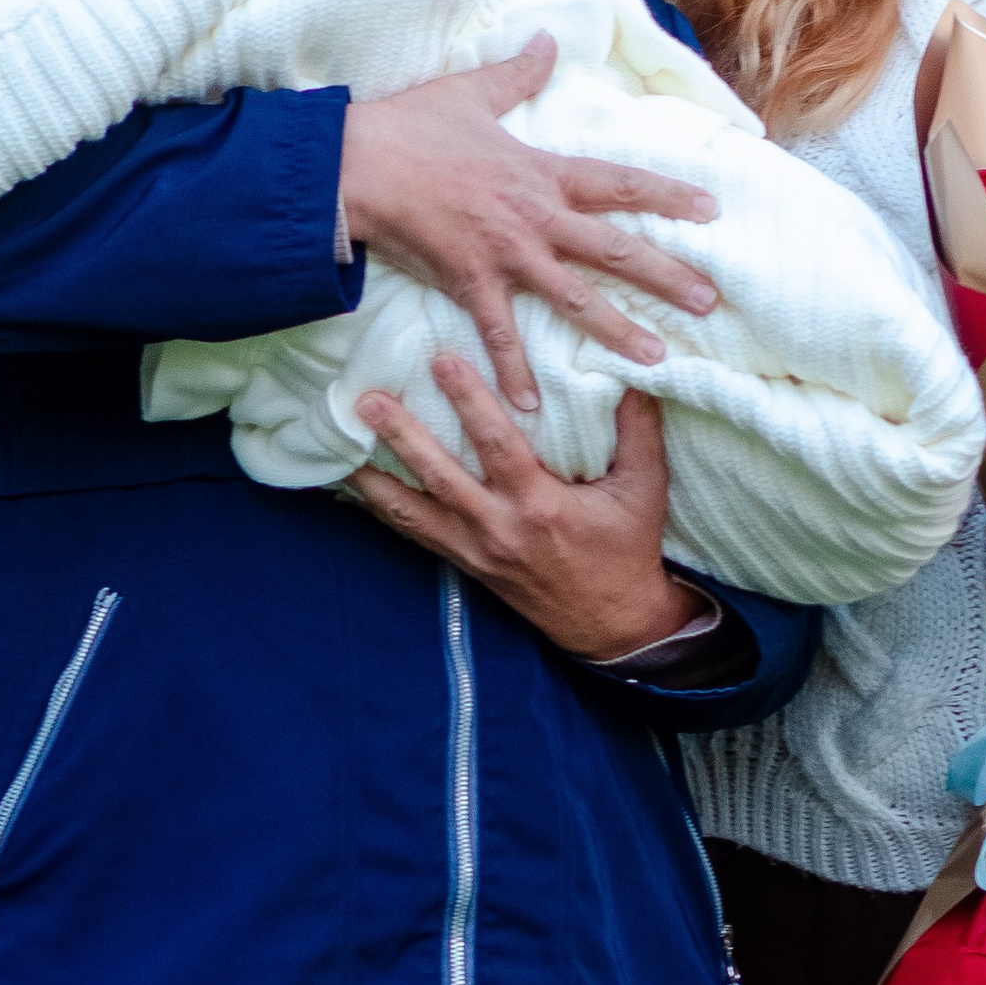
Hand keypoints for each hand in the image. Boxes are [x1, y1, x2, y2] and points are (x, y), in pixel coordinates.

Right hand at [336, 35, 719, 413]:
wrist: (358, 165)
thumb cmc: (410, 126)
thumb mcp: (470, 91)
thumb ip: (518, 71)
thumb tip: (548, 39)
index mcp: (541, 173)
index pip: (618, 183)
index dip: (667, 194)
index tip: (710, 209)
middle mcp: (535, 217)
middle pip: (614, 249)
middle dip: (666, 274)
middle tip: (709, 301)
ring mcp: (505, 254)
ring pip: (575, 298)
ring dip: (617, 330)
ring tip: (656, 357)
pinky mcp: (469, 281)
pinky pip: (498, 334)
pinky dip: (513, 371)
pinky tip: (531, 406)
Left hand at [350, 363, 700, 658]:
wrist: (611, 623)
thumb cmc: (627, 550)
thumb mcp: (644, 489)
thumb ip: (638, 430)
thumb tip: (637, 371)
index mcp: (540, 505)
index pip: (497, 445)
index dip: (469, 401)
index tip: (442, 361)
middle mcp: (498, 528)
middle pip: (438, 476)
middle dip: (402, 435)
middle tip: (367, 400)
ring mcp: (475, 550)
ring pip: (411, 511)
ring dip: (374, 475)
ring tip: (341, 442)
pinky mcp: (464, 564)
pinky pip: (413, 534)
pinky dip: (381, 510)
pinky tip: (353, 486)